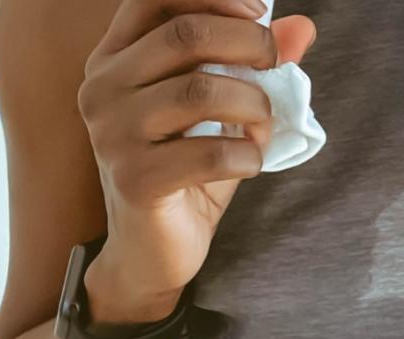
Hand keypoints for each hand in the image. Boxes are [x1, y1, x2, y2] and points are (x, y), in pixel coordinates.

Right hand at [76, 0, 315, 322]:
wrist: (153, 251)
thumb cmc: (186, 170)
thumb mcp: (223, 111)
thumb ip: (254, 66)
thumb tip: (302, 28)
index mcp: (115, 57)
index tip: (259, 10)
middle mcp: (102, 87)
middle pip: (186, 34)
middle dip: (249, 44)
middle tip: (276, 66)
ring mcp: (111, 133)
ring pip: (201, 90)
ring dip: (254, 106)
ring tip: (262, 126)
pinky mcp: (134, 179)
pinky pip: (211, 152)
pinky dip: (247, 156)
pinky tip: (248, 164)